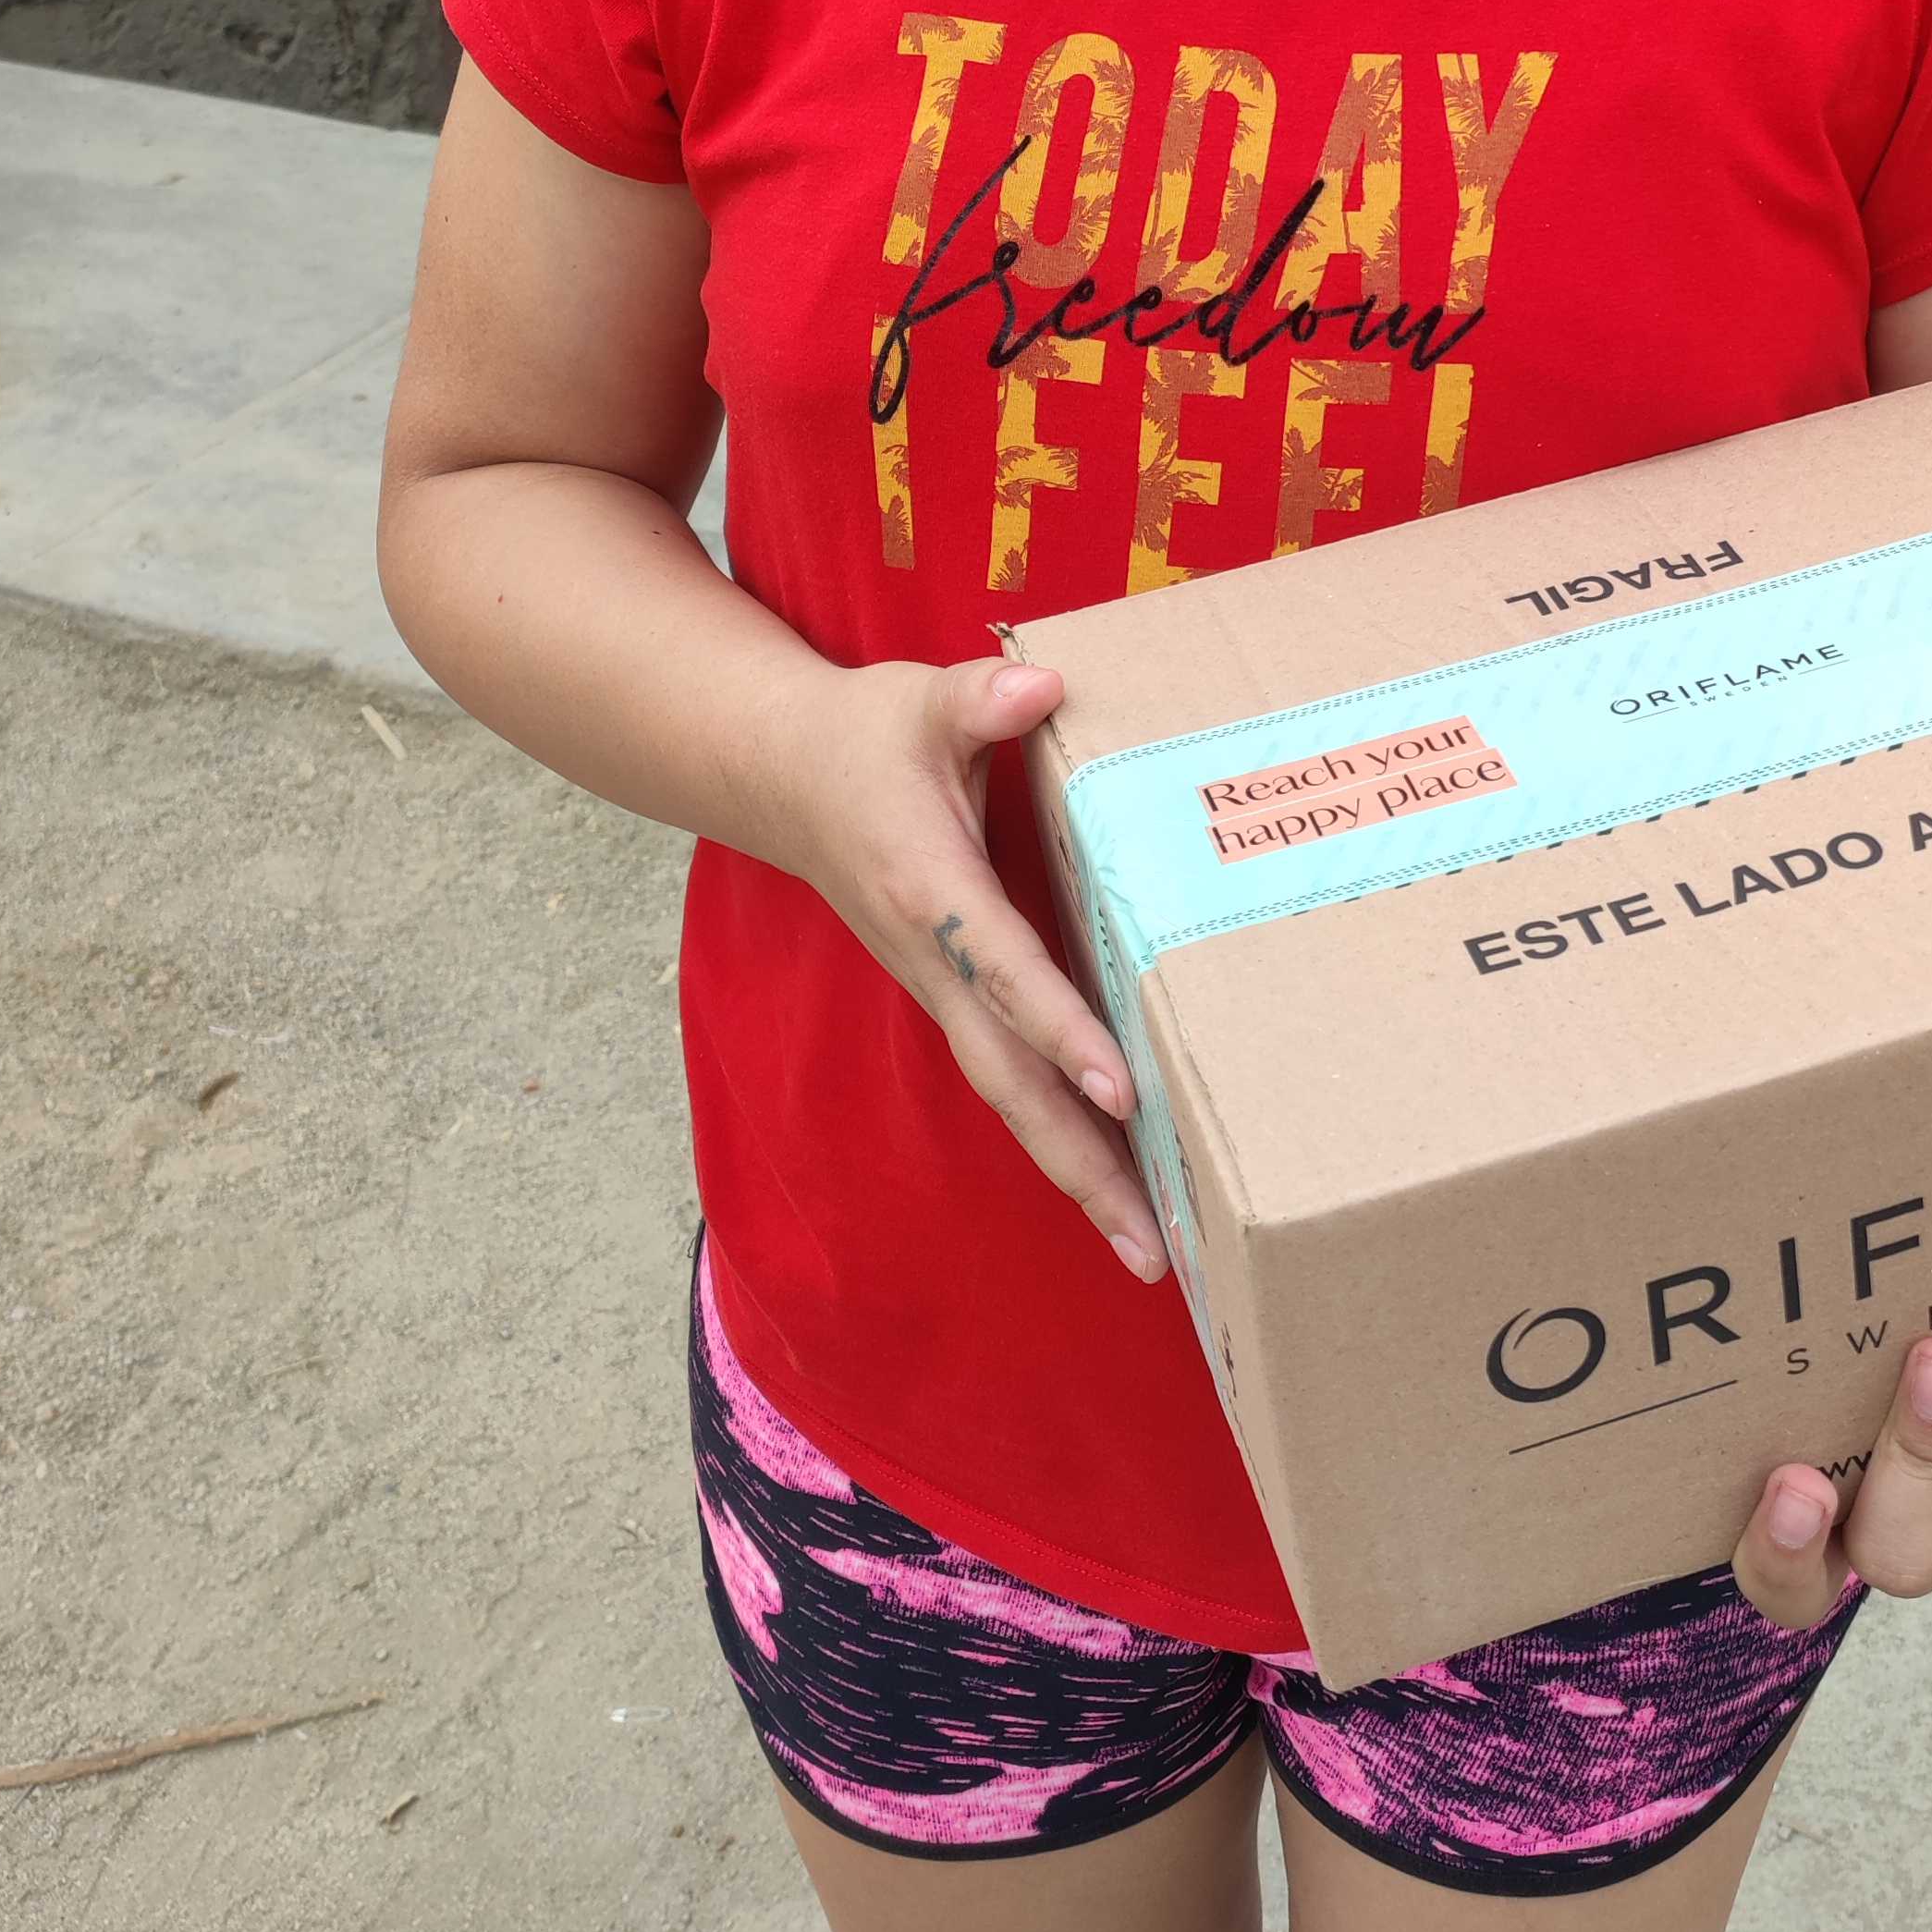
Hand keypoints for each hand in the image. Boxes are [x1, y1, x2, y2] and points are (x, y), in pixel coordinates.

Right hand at [793, 653, 1166, 1285]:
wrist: (780, 776)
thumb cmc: (863, 734)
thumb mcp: (915, 698)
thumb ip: (977, 696)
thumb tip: (1037, 680)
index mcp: (932, 891)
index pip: (1007, 972)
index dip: (1063, 1030)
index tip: (1122, 1087)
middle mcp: (933, 961)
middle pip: (1011, 1081)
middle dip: (1080, 1162)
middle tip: (1151, 1244)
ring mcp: (939, 990)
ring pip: (1011, 1097)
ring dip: (1077, 1173)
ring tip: (1149, 1251)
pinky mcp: (951, 998)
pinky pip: (1010, 1079)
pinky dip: (1060, 1134)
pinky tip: (1115, 1182)